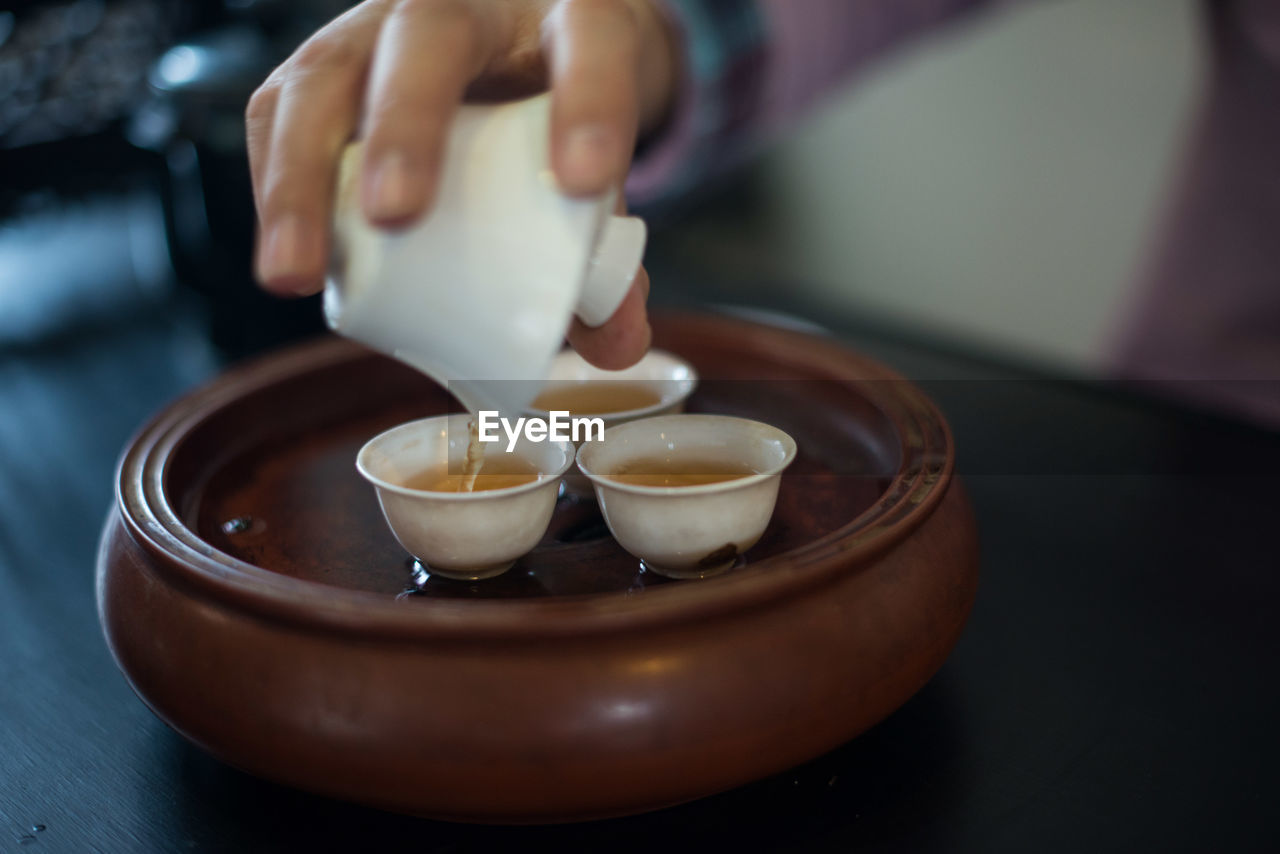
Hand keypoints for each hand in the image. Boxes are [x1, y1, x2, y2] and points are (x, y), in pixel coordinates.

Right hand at [246, 0, 678, 367]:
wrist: (525, 40)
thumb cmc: (560, 109)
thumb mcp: (600, 166)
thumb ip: (608, 251)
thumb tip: (614, 344)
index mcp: (566, 15)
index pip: (590, 41)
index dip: (590, 105)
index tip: (583, 183)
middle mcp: (469, 3)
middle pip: (428, 32)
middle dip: (405, 125)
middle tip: (396, 215)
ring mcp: (384, 22)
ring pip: (326, 68)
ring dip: (301, 177)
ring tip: (297, 273)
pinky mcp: (327, 58)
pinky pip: (280, 105)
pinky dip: (274, 180)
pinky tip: (283, 250)